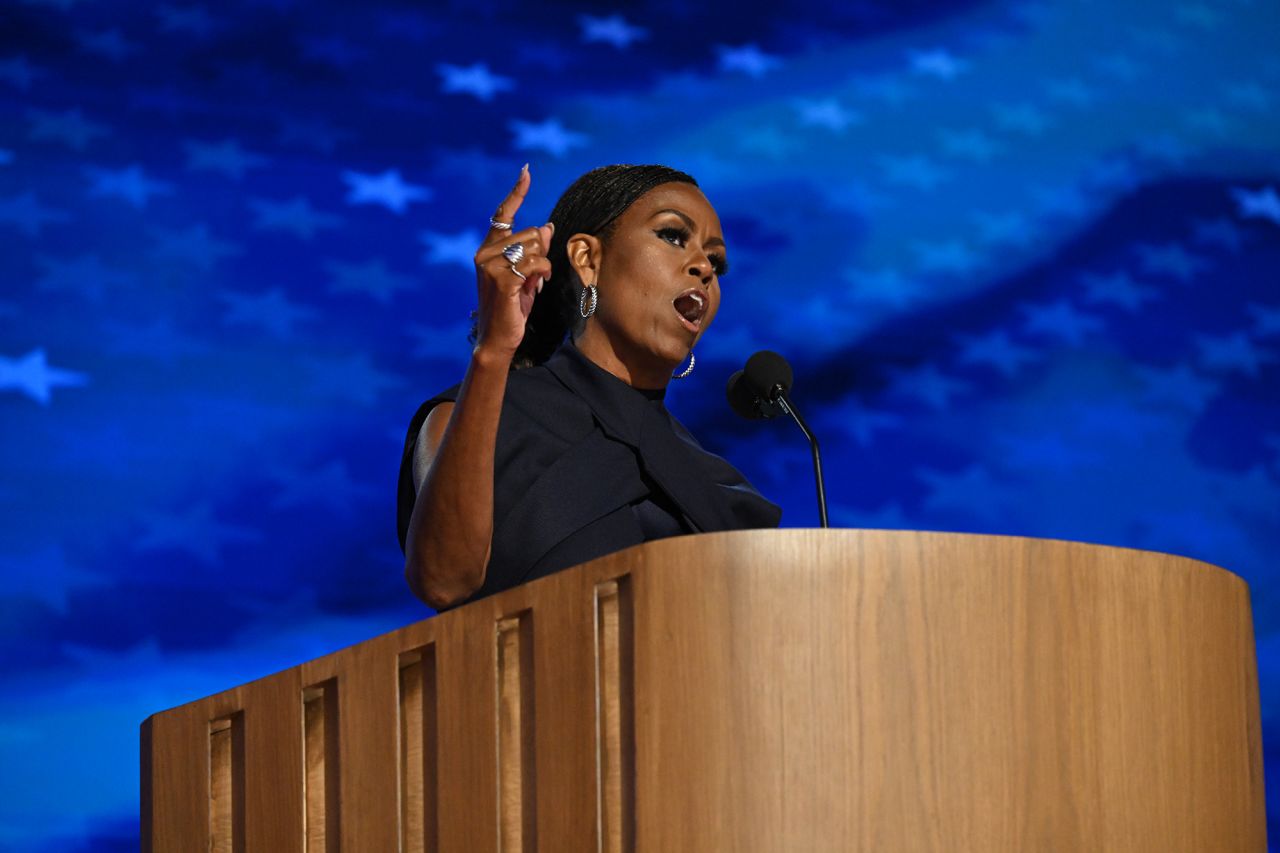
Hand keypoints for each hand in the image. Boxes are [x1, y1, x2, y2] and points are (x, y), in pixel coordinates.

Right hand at [472, 164, 553, 357]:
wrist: (498, 338)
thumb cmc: (511, 308)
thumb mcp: (524, 275)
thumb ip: (532, 251)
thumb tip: (546, 226)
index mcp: (487, 249)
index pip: (503, 214)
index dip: (516, 192)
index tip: (526, 172)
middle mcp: (485, 253)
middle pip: (530, 233)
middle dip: (541, 252)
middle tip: (537, 275)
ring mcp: (491, 265)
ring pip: (534, 247)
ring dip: (544, 265)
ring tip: (536, 282)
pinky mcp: (502, 279)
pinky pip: (536, 263)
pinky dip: (544, 274)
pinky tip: (538, 287)